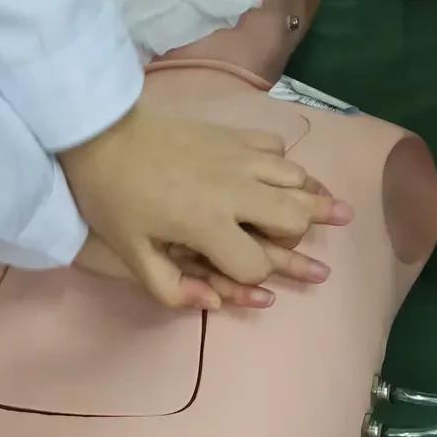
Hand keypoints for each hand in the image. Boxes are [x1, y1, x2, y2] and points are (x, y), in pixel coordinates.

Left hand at [60, 103, 350, 308]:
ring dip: (312, 200)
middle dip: (297, 239)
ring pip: (297, 181)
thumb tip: (215, 303)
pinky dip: (289, 167)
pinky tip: (289, 176)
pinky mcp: (234, 135)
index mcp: (207, 224)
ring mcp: (239, 157)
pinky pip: (278, 150)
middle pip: (293, 219)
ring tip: (335, 211)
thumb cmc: (112, 199)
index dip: (252, 279)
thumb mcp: (132, 254)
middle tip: (306, 245)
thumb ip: (172, 288)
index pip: (255, 264)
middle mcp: (235, 190)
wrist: (101, 134)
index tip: (239, 274)